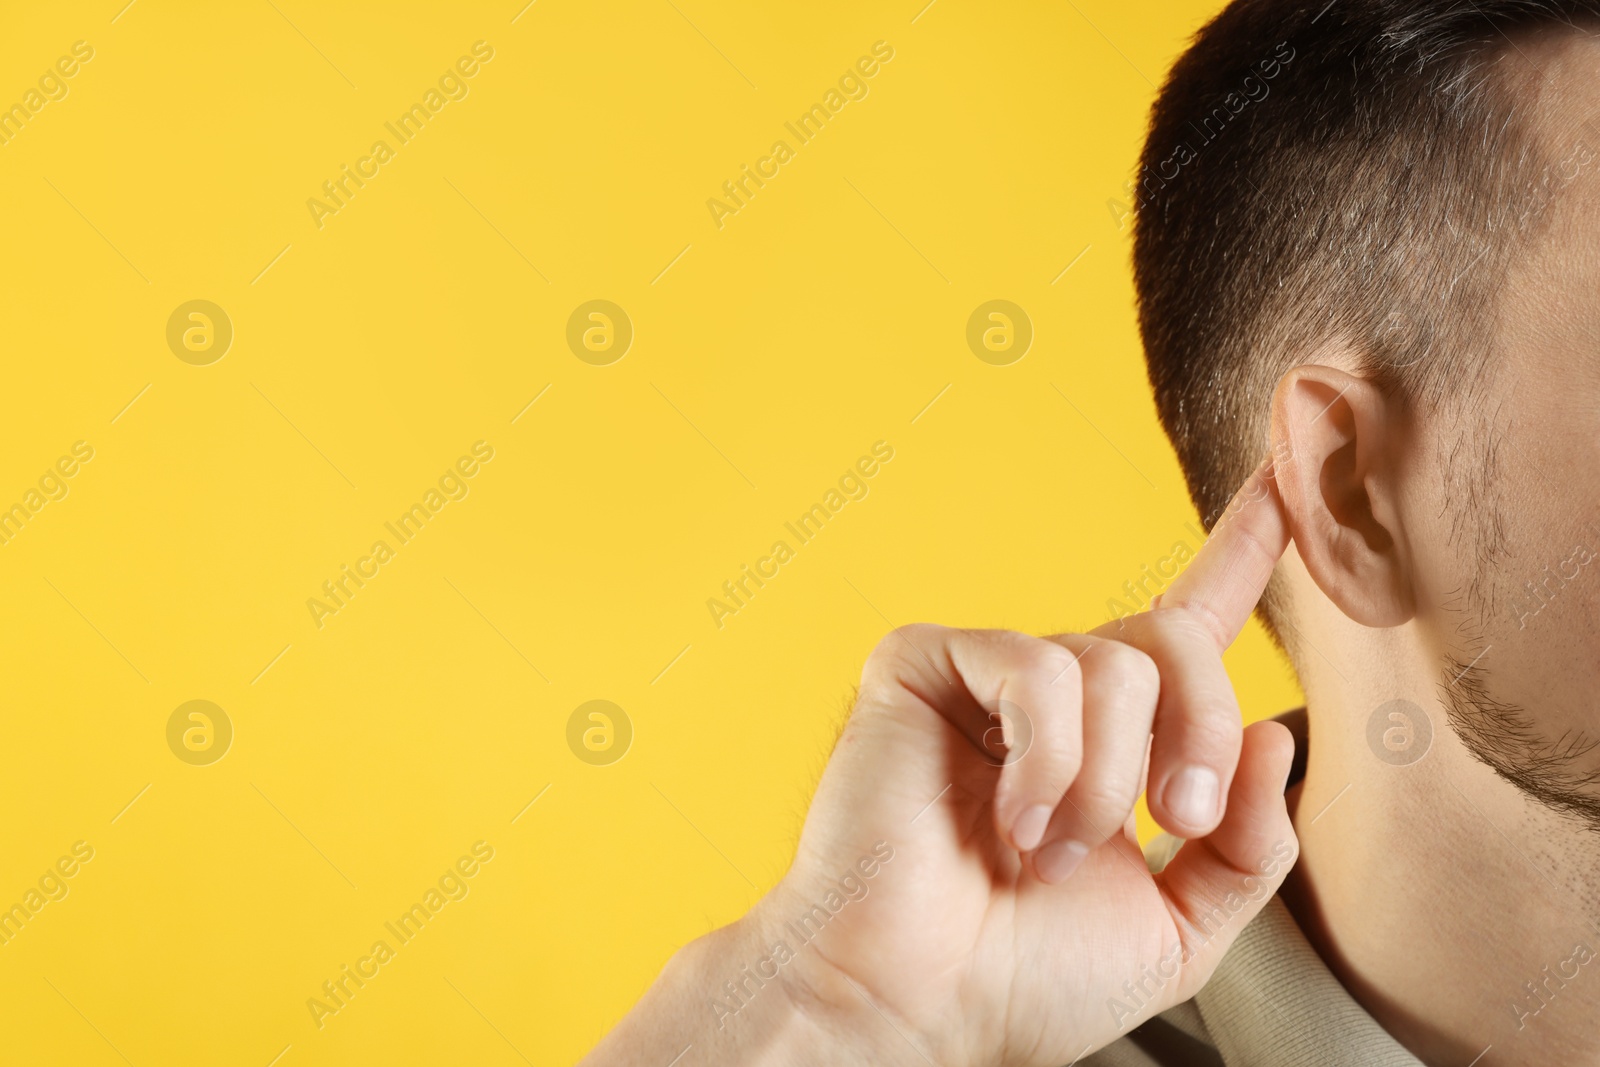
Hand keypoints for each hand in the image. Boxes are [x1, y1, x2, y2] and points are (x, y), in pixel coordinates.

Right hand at [584, 461, 1296, 1066]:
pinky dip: (1047, 759)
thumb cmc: (1023, 978)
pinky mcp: (925, 664)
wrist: (917, 1005)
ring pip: (1112, 662)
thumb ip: (1246, 845)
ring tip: (1047, 851)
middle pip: (1175, 637)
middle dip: (1197, 733)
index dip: (1238, 549)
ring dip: (1106, 781)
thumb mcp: (1178, 928)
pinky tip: (1010, 820)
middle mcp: (1054, 694)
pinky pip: (1038, 670)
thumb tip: (1270, 737)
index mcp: (1113, 740)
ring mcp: (987, 674)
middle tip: (1174, 822)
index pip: (1187, 622)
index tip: (1286, 484)